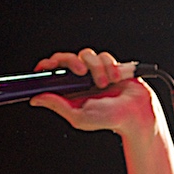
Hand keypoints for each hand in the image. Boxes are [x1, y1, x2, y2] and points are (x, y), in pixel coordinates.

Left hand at [28, 48, 157, 138]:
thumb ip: (57, 105)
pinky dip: (110, 67)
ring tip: (104, 84)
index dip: (46, 66)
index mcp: (68, 91)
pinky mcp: (109, 65)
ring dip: (96, 68)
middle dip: (72, 61)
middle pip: (66, 58)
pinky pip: (104, 56)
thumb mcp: (78, 116)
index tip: (46, 66)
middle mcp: (79, 79)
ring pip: (86, 54)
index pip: (52, 73)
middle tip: (81, 72)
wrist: (137, 112)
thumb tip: (36, 98)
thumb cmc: (109, 118)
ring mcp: (94, 71)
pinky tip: (115, 79)